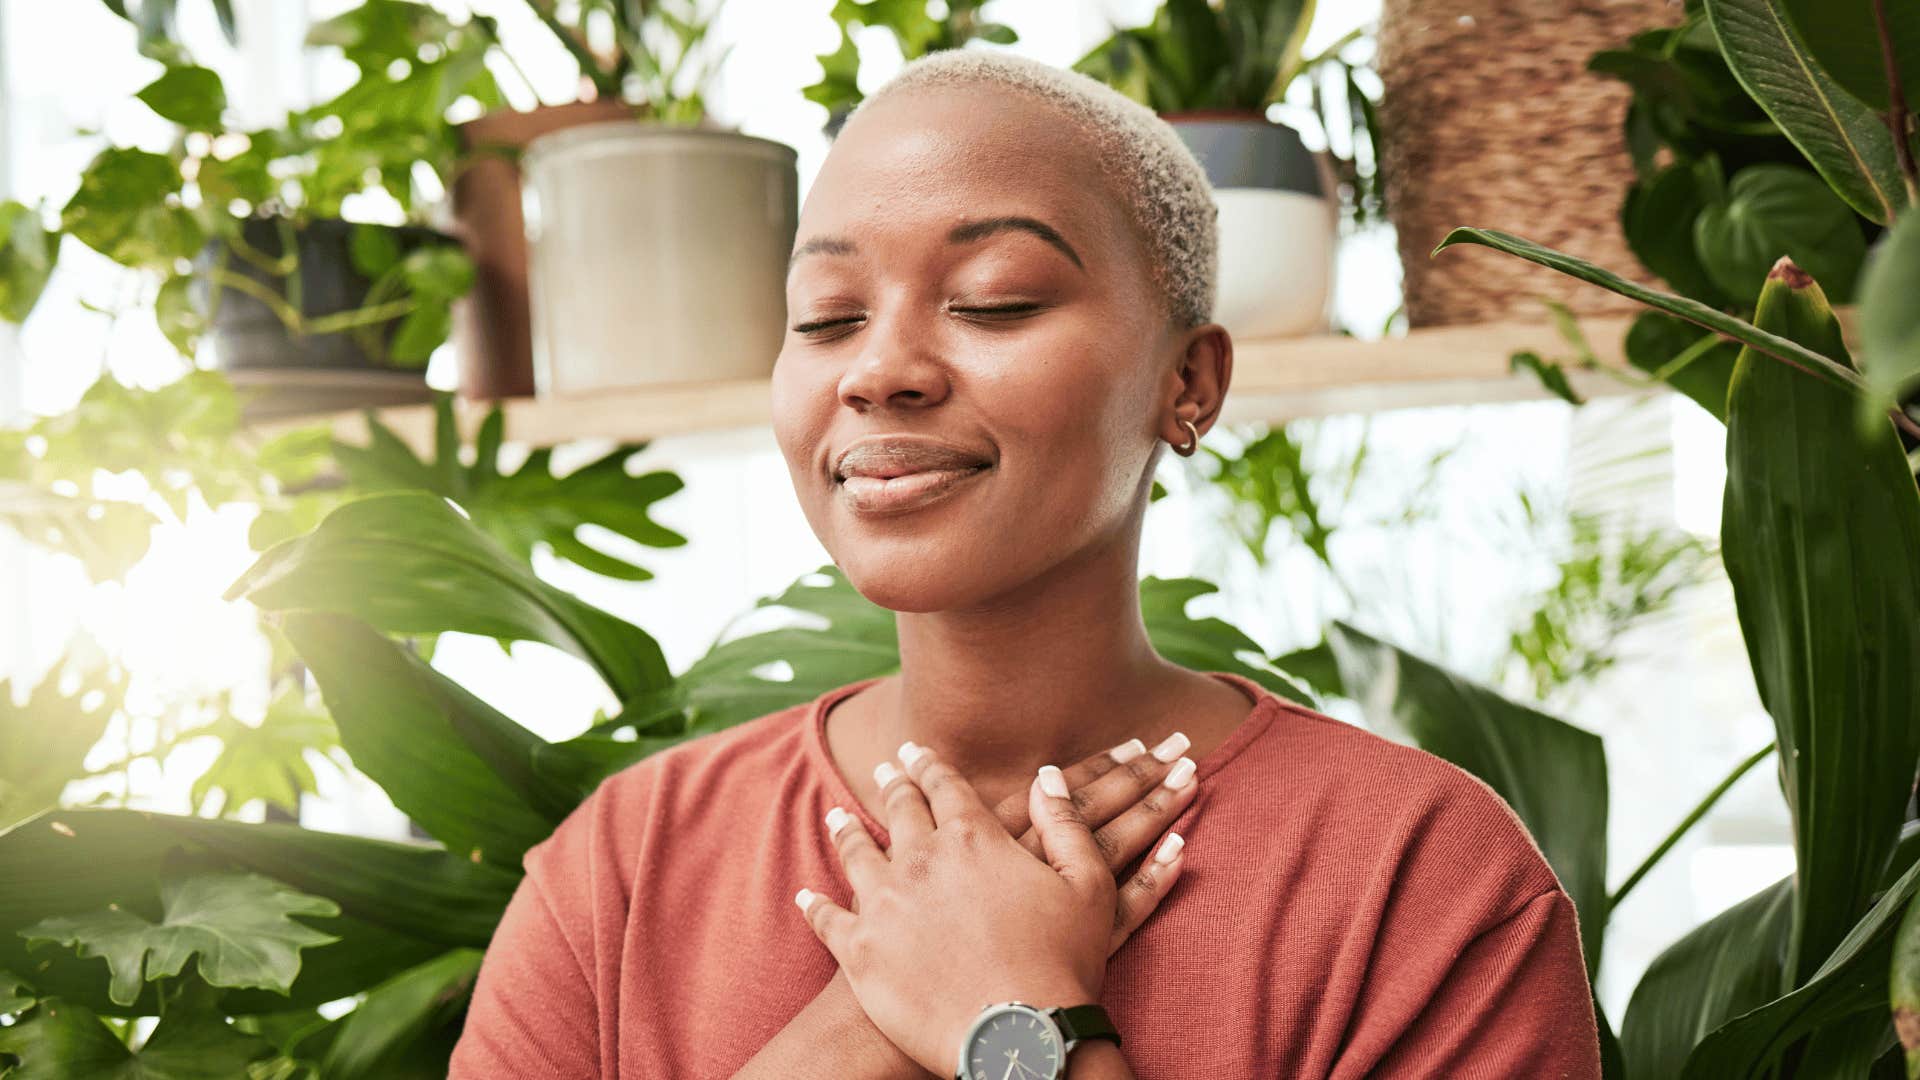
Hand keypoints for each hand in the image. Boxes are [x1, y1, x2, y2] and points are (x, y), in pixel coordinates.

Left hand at [795, 742, 1189, 1075]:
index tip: (917, 751)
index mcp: (973, 838)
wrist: (1018, 1039)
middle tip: (885, 770)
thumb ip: (1066, 824)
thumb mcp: (1088, 886)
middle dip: (893, 785)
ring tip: (838, 818)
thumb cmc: (1063, 965)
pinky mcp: (860, 951)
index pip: (945, 787)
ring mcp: (884, 904)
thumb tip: (1046, 776)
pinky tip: (807, 897)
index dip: (930, 766)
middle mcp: (921, 860)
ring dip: (847, 832)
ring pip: (856, 854)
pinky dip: (815, 907)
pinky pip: (828, 920)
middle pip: (899, 810)